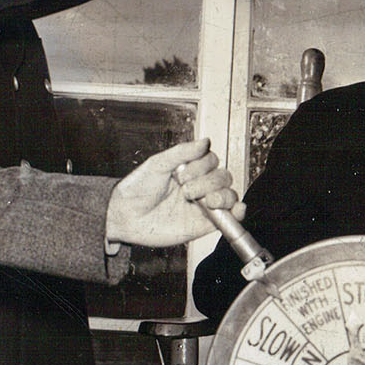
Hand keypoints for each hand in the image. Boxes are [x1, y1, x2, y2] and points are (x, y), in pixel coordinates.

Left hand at [105, 138, 241, 246]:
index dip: (202, 166)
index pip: (211, 160)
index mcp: (188, 170)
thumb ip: (183, 152)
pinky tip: (236, 209)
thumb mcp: (158, 163)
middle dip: (207, 182)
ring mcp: (202, 204)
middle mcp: (198, 186)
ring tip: (205, 201)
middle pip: (222, 177)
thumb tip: (205, 141)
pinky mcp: (204, 223)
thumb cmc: (137, 190)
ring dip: (222, 195)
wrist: (126, 216)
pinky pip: (229, 217)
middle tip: (186, 190)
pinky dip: (238, 212)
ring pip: (228, 194)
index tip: (182, 174)